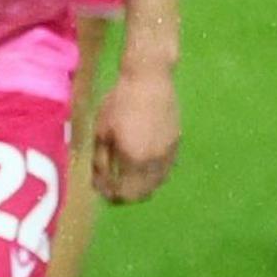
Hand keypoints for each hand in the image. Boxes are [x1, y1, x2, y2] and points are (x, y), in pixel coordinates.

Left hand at [93, 67, 180, 203]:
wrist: (150, 79)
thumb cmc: (120, 102)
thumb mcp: (102, 132)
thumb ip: (101, 163)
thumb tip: (99, 186)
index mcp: (135, 160)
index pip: (126, 194)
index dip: (112, 197)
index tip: (102, 190)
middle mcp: (156, 162)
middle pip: (143, 193)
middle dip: (127, 194)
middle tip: (112, 185)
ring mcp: (169, 154)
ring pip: (157, 183)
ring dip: (142, 186)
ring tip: (126, 175)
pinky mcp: (177, 144)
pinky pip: (165, 169)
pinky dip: (153, 173)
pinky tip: (142, 162)